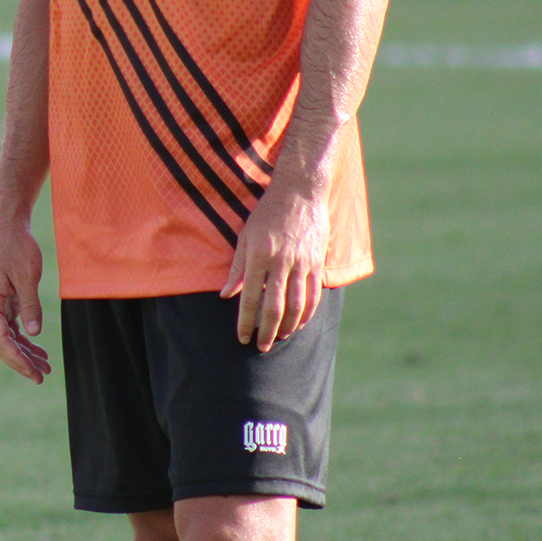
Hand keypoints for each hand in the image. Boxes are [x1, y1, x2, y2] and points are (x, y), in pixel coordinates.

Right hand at [0, 222, 51, 382]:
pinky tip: (37, 348)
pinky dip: (23, 338)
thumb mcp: (27, 276)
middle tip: (42, 376)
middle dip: (20, 361)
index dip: (17, 360)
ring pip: (6, 337)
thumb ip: (30, 306)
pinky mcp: (1, 300)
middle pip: (1, 343)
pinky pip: (10, 326)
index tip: (34, 373)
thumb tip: (34, 334)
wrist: (7, 226)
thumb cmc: (17, 247)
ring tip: (45, 366)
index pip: (0, 340)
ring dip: (24, 352)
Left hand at [222, 184, 329, 350]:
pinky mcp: (316, 263)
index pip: (249, 296)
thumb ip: (237, 267)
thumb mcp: (244, 236)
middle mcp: (280, 262)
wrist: (300, 193)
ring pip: (297, 305)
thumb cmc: (266, 214)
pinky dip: (307, 313)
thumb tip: (225, 294)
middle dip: (267, 331)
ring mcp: (301, 264)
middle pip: (274, 307)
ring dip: (289, 327)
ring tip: (280, 338)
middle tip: (261, 347)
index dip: (245, 320)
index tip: (242, 337)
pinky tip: (300, 324)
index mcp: (258, 255)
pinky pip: (313, 295)